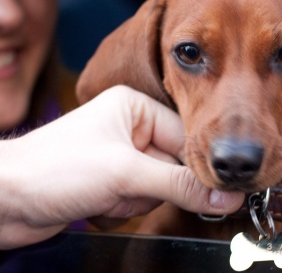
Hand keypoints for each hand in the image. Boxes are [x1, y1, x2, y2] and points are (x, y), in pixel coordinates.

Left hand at [0, 86, 243, 248]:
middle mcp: (131, 129)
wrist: (8, 199)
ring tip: (105, 194)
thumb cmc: (57, 168)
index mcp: (135, 108)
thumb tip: (223, 195)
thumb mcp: (125, 173)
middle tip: (127, 188)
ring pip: (157, 187)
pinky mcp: (114, 180)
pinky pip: (139, 199)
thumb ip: (179, 185)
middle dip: (151, 186)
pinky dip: (121, 208)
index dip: (196, 166)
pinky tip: (97, 202)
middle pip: (172, 165)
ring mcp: (123, 156)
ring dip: (133, 199)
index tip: (216, 190)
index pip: (185, 137)